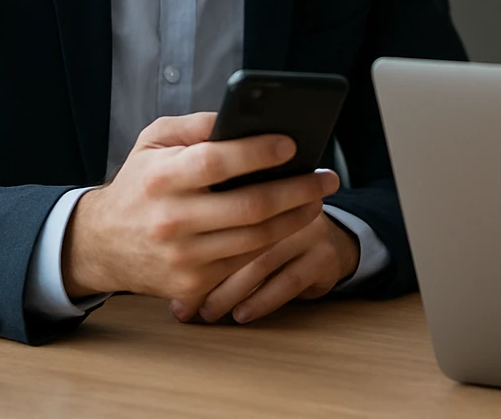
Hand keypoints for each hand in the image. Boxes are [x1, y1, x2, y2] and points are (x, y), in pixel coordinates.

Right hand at [61, 113, 338, 301]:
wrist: (100, 244)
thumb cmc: (139, 183)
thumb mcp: (153, 141)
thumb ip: (197, 125)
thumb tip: (242, 116)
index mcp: (161, 178)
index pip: (215, 162)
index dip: (257, 153)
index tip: (291, 143)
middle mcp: (171, 220)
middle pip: (249, 207)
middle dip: (298, 190)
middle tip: (327, 177)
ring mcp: (182, 257)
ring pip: (256, 239)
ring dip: (296, 218)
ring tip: (318, 198)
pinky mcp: (192, 284)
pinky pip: (245, 262)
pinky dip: (275, 242)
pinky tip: (292, 222)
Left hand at [175, 211, 361, 324]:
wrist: (330, 242)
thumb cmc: (273, 238)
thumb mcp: (245, 226)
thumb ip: (211, 238)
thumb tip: (170, 285)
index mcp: (261, 187)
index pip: (224, 211)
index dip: (194, 246)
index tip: (173, 278)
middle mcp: (287, 202)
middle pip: (242, 236)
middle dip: (209, 276)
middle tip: (188, 304)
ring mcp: (309, 228)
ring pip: (263, 260)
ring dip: (232, 292)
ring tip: (211, 312)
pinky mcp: (325, 255)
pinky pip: (290, 280)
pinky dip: (262, 300)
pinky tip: (242, 313)